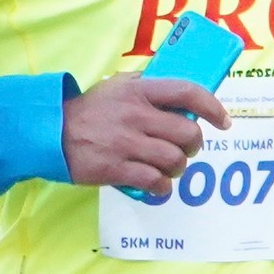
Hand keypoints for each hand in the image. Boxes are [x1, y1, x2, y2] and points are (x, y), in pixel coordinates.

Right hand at [63, 73, 228, 195]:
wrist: (50, 132)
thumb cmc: (88, 110)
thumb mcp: (116, 86)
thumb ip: (145, 85)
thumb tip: (179, 93)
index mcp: (139, 90)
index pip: (187, 92)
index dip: (212, 107)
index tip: (223, 121)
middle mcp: (135, 115)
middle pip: (187, 132)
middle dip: (193, 145)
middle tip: (186, 149)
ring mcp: (126, 143)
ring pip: (175, 160)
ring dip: (178, 168)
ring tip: (169, 168)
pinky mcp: (116, 168)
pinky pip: (154, 182)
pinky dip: (162, 187)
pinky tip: (157, 186)